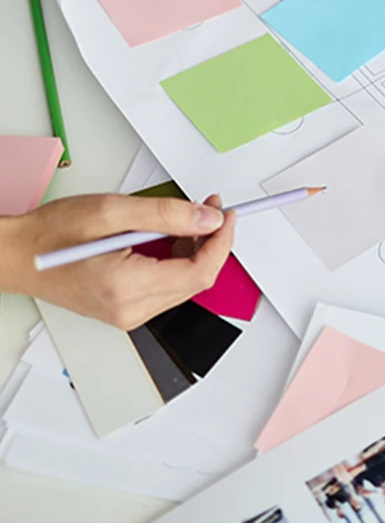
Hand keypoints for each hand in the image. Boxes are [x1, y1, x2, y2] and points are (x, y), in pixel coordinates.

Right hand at [0, 192, 234, 328]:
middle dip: (212, 242)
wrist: (18, 256)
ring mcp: (127, 313)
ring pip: (184, 285)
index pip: (199, 272)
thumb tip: (207, 220)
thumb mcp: (112, 210)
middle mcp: (130, 309)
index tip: (226, 214)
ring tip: (189, 218)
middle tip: (210, 209)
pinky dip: (177, 261)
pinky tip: (171, 236)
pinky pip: (166, 287)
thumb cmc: (53, 234)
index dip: (221, 241)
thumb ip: (166, 215)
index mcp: (127, 287)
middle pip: (196, 281)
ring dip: (196, 250)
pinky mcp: (124, 309)